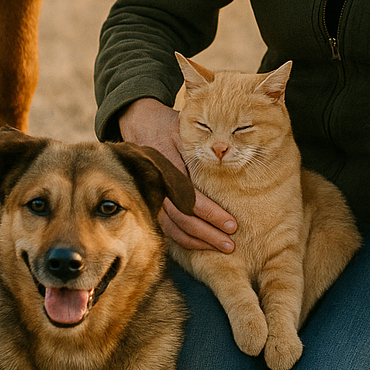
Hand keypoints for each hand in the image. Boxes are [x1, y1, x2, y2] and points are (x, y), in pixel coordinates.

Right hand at [118, 97, 236, 252]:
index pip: (190, 197)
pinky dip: (182, 238)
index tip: (231, 224)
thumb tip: (227, 161)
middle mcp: (155, 184)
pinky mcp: (150, 202)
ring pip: (172, 227)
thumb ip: (202, 147)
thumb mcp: (185, 130)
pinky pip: (165, 226)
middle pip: (181, 218)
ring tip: (219, 247)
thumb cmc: (168, 126)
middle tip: (230, 243)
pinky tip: (200, 244)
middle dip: (207, 233)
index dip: (210, 213)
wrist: (138, 121)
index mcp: (165, 166)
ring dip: (196, 240)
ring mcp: (150, 195)